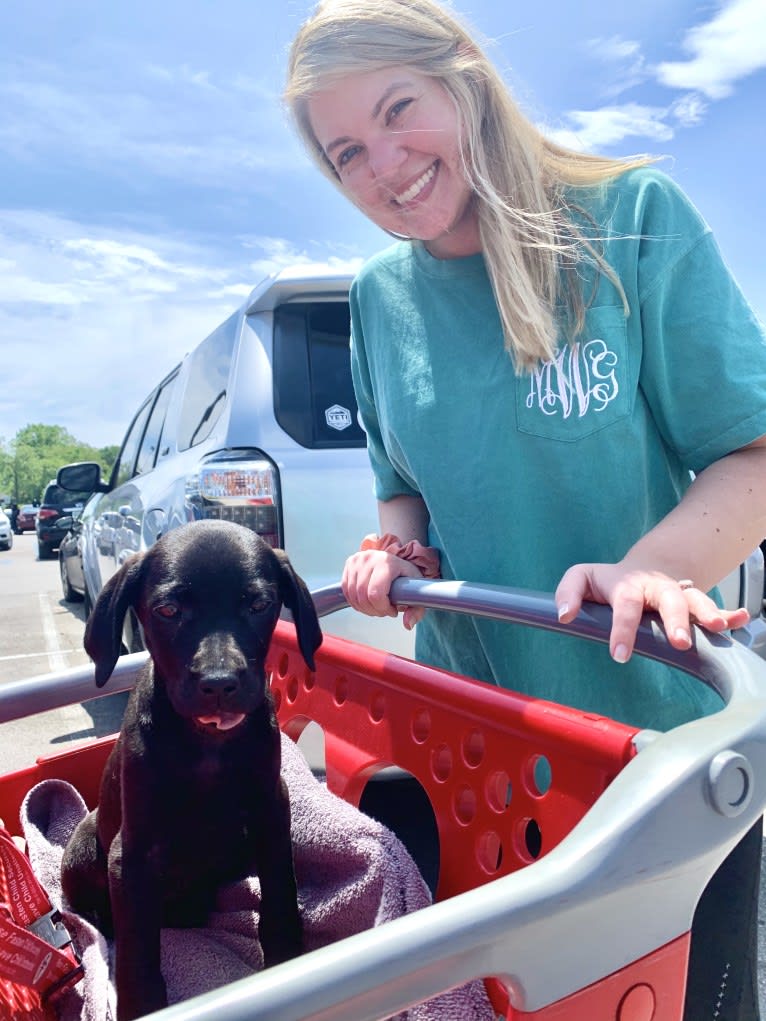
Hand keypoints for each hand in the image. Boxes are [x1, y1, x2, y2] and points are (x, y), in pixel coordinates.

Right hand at [342, 549, 425, 629]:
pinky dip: (356, 602)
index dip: (383, 608)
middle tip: (385, 610)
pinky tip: (367, 602)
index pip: (375, 594)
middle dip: (374, 610)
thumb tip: (408, 625)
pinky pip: (347, 591)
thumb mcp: (417, 592)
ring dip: (364, 608)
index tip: (393, 610)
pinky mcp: (349, 563)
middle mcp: (370, 558)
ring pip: (353, 595)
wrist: (397, 562)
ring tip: (377, 606)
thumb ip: (416, 610)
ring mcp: (357, 560)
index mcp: (387, 562)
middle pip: (363, 596)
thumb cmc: (407, 578)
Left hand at [555, 563, 750, 662]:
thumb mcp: (582, 578)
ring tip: (717, 626)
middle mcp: (657, 589)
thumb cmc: (607, 581)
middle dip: (675, 620)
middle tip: (680, 641)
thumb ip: (568, 593)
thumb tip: (564, 615)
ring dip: (708, 612)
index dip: (623, 630)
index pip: (626, 606)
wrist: (641, 570)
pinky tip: (741, 620)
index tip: (620, 655)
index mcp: (628, 585)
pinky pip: (715, 607)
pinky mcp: (694, 603)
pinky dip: (729, 614)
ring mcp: (678, 594)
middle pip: (669, 600)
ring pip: (696, 600)